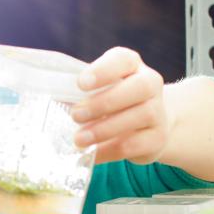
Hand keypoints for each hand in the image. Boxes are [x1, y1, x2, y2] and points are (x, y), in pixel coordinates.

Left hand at [70, 47, 169, 164]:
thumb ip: (82, 92)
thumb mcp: (100, 90)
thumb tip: (54, 101)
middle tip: (76, 115)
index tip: (81, 83)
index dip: (104, 70)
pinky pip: (135, 144)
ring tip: (79, 138)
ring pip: (139, 116)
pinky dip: (110, 150)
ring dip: (105, 129)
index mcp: (133, 66)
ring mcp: (158, 111)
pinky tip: (92, 153)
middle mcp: (151, 84)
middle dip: (104, 102)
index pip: (124, 60)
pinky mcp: (157, 138)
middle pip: (139, 87)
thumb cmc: (115, 102)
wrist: (149, 125)